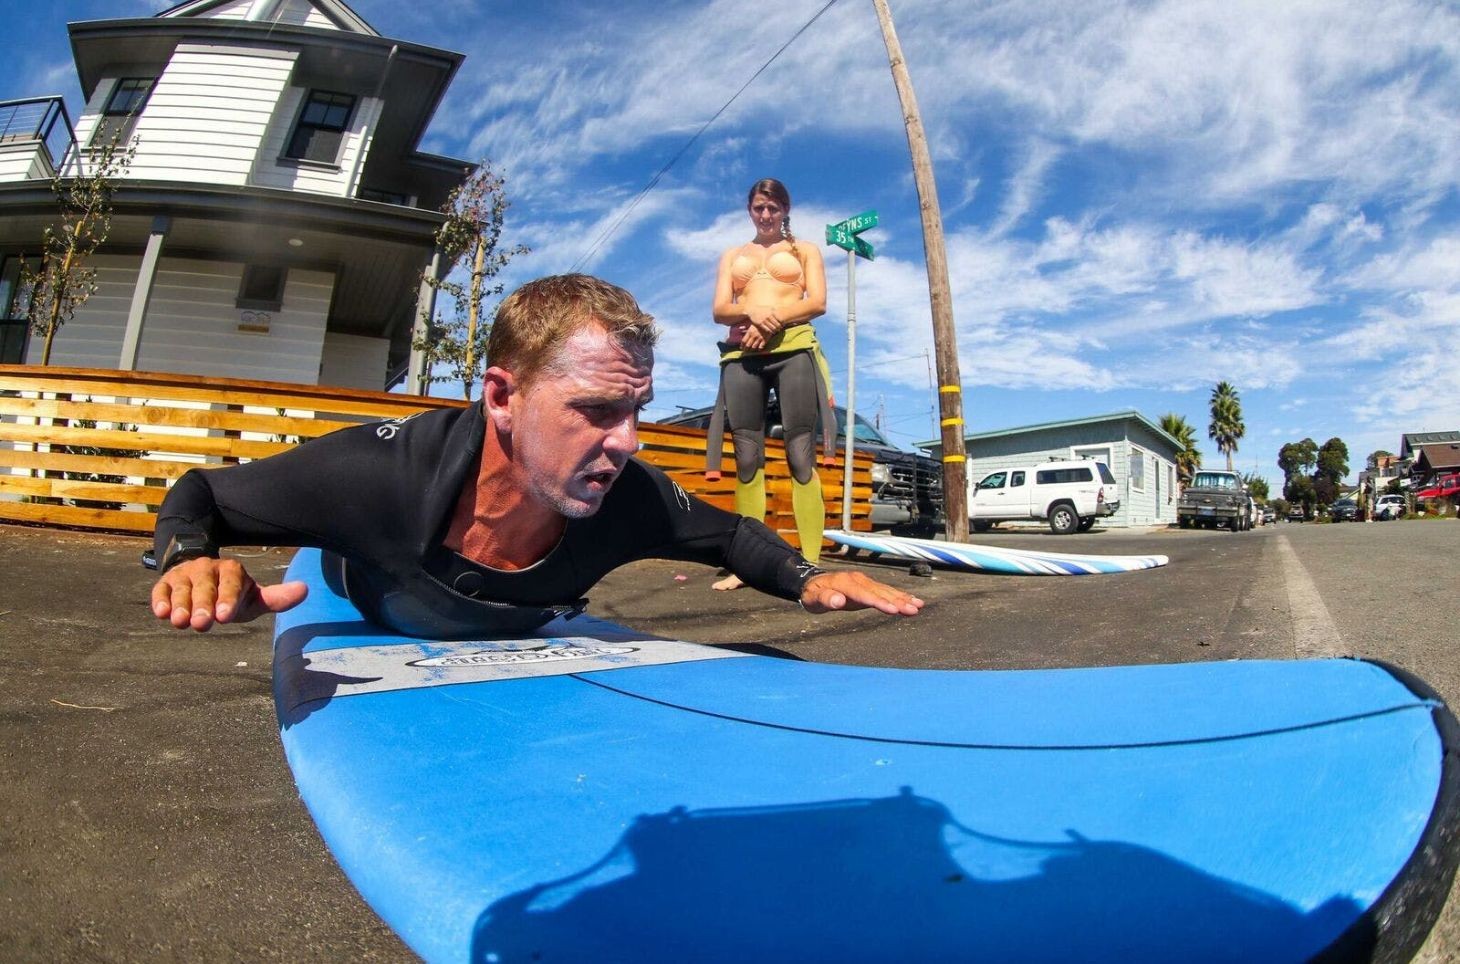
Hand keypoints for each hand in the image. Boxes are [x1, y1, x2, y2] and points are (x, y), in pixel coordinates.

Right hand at [151, 556, 307, 631]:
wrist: (201, 577)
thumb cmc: (232, 594)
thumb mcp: (254, 597)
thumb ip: (276, 598)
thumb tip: (305, 590)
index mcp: (232, 571)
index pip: (231, 584)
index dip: (228, 599)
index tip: (225, 617)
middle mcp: (207, 569)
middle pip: (205, 587)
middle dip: (203, 605)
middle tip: (202, 624)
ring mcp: (185, 575)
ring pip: (182, 588)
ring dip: (180, 605)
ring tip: (180, 622)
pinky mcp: (166, 582)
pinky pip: (161, 589)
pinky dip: (160, 599)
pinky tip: (161, 612)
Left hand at [740, 325, 767, 350]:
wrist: (768, 322)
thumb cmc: (759, 323)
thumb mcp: (751, 325)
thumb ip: (747, 329)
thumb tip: (741, 331)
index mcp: (749, 332)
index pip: (743, 341)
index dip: (742, 345)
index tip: (741, 347)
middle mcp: (754, 336)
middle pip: (748, 345)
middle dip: (746, 349)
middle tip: (745, 350)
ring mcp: (759, 338)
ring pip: (753, 347)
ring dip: (751, 350)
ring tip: (751, 350)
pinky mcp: (765, 340)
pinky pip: (761, 347)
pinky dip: (759, 349)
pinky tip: (758, 349)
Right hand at [743, 304, 779, 329]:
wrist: (753, 310)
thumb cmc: (762, 309)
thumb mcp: (769, 308)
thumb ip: (775, 310)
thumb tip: (782, 311)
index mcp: (771, 312)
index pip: (779, 319)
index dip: (782, 323)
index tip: (783, 325)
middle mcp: (768, 316)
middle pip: (777, 324)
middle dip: (779, 328)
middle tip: (780, 329)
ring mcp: (764, 320)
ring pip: (772, 327)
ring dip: (775, 330)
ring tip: (776, 331)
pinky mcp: (760, 323)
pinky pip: (767, 329)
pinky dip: (770, 331)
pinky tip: (771, 332)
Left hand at [799, 571, 923, 615]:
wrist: (812, 584)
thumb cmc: (813, 594)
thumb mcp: (813, 599)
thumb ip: (825, 599)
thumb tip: (838, 600)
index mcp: (845, 583)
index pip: (865, 594)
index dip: (879, 602)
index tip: (893, 609)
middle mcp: (858, 580)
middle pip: (880, 592)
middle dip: (897, 601)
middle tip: (914, 609)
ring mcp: (864, 582)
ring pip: (886, 591)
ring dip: (902, 598)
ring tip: (919, 606)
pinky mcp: (868, 586)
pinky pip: (886, 591)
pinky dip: (899, 596)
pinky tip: (911, 600)